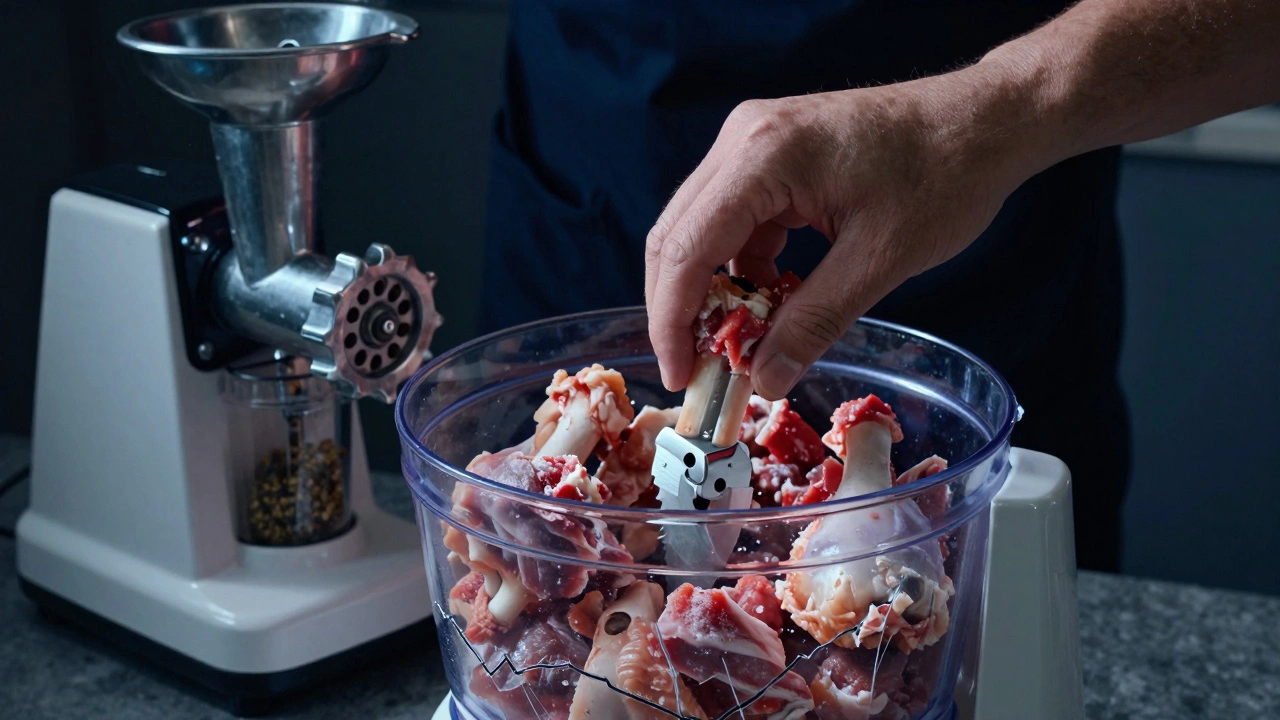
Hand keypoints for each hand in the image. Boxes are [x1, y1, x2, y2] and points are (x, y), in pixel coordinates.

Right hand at [644, 70, 1047, 398]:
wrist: (987, 119)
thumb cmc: (945, 175)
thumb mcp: (879, 261)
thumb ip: (813, 322)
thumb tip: (763, 379)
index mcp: (762, 155)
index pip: (686, 248)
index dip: (672, 319)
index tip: (679, 375)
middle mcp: (743, 138)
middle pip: (677, 236)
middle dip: (681, 310)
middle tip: (697, 371)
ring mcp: (753, 141)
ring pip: (699, 230)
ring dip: (711, 291)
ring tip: (736, 345)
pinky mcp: (770, 153)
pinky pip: (732, 220)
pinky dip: (740, 268)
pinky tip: (768, 303)